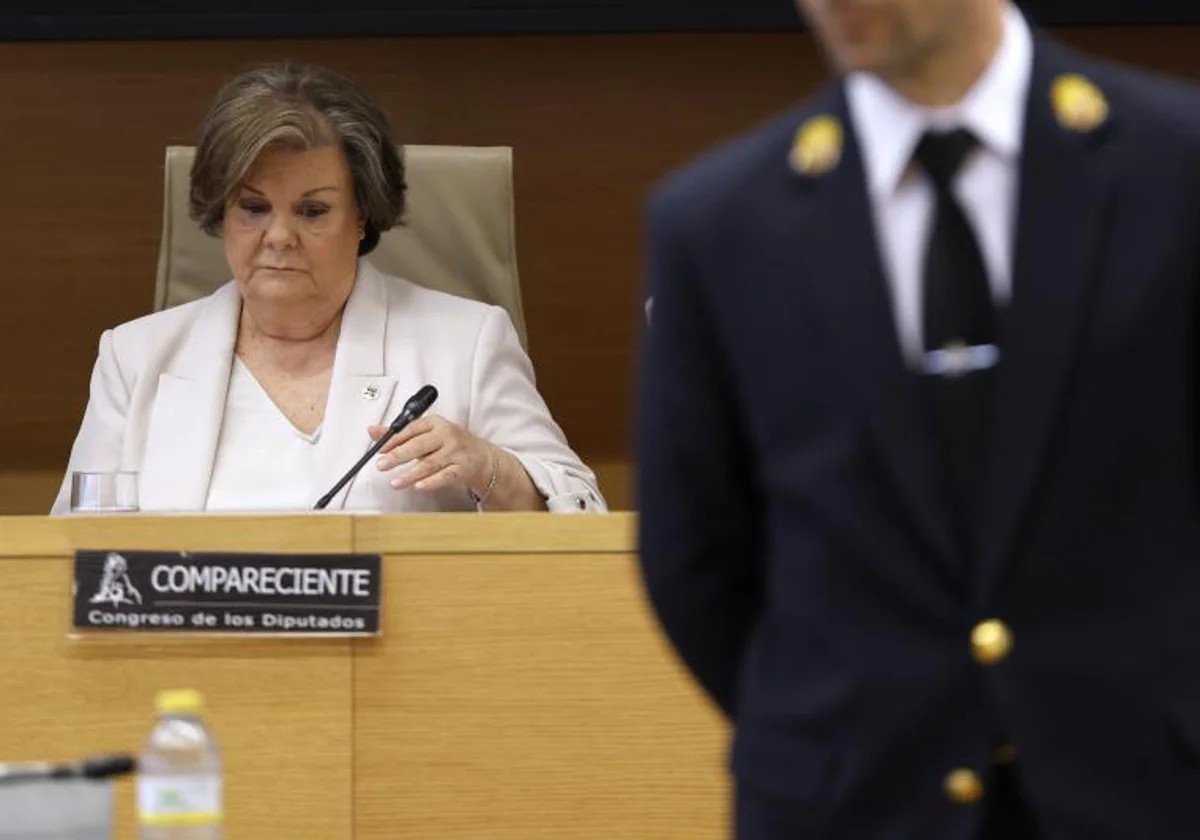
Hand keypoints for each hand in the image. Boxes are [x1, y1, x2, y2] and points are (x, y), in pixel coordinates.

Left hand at [370, 415, 493, 493]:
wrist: (479, 455)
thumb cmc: (448, 442)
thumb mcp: (425, 432)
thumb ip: (399, 433)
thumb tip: (373, 431)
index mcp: (435, 423)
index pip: (411, 429)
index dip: (394, 440)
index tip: (380, 448)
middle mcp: (446, 435)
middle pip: (419, 446)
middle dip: (398, 456)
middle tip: (382, 464)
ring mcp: (455, 452)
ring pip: (430, 464)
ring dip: (411, 474)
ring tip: (395, 482)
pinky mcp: (462, 469)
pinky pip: (445, 477)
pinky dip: (431, 482)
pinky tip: (418, 486)